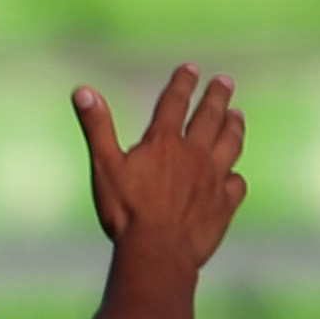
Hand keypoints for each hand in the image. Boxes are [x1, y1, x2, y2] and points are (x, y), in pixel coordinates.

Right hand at [76, 64, 246, 283]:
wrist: (158, 250)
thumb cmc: (126, 211)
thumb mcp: (104, 166)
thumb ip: (98, 127)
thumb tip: (83, 91)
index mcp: (164, 142)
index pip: (175, 103)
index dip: (182, 83)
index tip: (190, 68)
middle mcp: (195, 154)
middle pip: (211, 116)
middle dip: (217, 96)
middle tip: (224, 82)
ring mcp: (214, 178)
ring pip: (231, 144)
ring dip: (234, 127)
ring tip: (236, 116)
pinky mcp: (224, 203)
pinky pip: (236, 184)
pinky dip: (235, 177)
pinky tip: (234, 176)